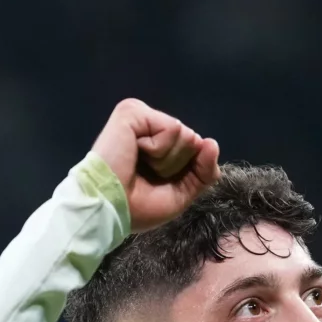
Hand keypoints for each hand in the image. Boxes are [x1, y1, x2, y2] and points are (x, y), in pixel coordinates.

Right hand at [89, 98, 220, 232]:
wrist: (110, 209)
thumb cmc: (137, 207)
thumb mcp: (181, 194)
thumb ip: (203, 172)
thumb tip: (212, 143)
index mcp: (157, 144)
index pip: (195, 149)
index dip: (188, 172)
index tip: (159, 184)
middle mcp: (149, 126)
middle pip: (193, 141)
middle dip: (177, 166)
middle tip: (146, 175)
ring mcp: (141, 117)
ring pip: (185, 134)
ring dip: (167, 161)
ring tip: (139, 166)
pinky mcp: (133, 112)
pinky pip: (172, 128)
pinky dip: (160, 149)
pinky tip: (135, 153)